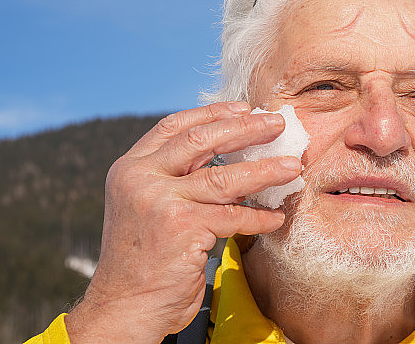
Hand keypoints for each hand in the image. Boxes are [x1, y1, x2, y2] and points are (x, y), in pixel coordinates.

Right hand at [64, 102, 301, 342]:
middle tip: (277, 124)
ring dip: (264, 171)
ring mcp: (159, 201)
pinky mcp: (181, 226)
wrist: (123, 306)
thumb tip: (234, 157)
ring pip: (224, 177)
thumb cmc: (144, 259)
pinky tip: (275, 217)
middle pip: (201, 140)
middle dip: (245, 129)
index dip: (212, 113)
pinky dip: (258, 217)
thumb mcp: (149, 206)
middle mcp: (140, 178)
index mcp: (131, 167)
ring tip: (291, 167)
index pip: (175, 126)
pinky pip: (232, 216)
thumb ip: (179, 178)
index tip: (244, 108)